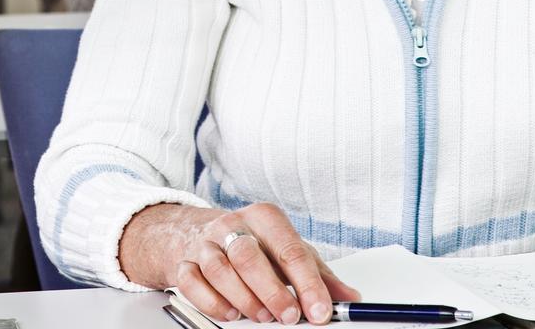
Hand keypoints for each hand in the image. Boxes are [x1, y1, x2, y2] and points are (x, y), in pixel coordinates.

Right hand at [125, 203, 358, 325]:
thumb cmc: (254, 244)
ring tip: (261, 316)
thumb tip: (349, 298)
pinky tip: (230, 312)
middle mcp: (233, 226)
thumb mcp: (290, 250)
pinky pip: (191, 281)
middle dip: (272, 292)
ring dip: (243, 299)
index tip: (318, 310)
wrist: (200, 233)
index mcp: (265, 218)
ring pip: (219, 269)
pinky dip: (211, 302)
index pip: (290, 249)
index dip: (307, 284)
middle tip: (288, 317)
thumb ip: (319, 274)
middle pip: (249, 256)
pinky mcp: (185, 262)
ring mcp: (205, 243)